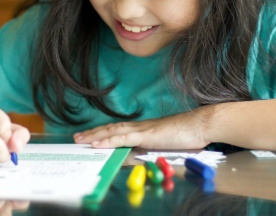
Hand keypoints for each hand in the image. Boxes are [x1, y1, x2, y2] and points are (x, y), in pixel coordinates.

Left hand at [72, 110, 210, 148]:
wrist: (199, 125)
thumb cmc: (186, 134)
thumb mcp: (165, 141)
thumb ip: (153, 144)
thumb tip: (144, 150)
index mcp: (143, 128)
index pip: (117, 130)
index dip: (102, 132)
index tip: (90, 136)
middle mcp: (139, 126)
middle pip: (110, 129)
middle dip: (92, 133)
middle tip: (77, 138)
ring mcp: (141, 130)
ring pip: (112, 132)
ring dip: (95, 136)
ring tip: (80, 140)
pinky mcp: (145, 135)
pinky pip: (122, 138)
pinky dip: (108, 141)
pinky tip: (97, 144)